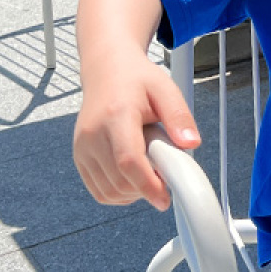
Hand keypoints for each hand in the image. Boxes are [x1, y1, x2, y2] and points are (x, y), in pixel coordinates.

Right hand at [73, 51, 199, 211]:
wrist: (107, 72)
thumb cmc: (137, 81)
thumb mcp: (166, 90)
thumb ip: (179, 117)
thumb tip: (192, 144)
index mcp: (115, 116)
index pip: (128, 160)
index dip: (147, 185)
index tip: (165, 199)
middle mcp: (92, 134)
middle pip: (118, 181)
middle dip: (146, 189)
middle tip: (164, 176)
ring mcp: (82, 147)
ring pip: (108, 191)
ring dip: (133, 194)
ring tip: (150, 172)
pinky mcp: (79, 157)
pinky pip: (98, 190)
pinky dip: (118, 194)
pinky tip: (134, 179)